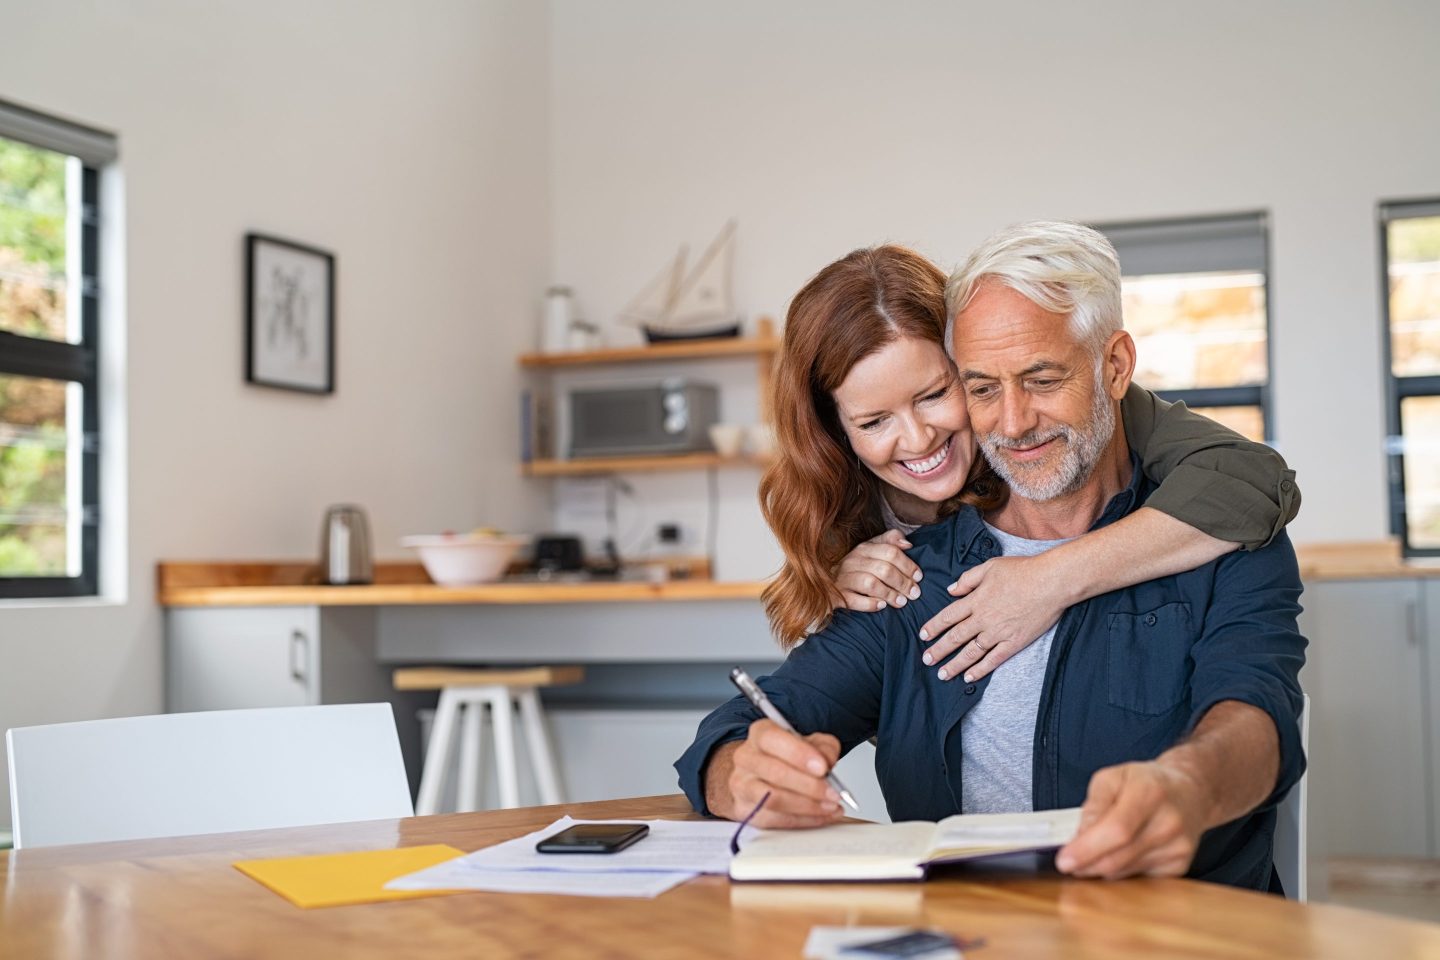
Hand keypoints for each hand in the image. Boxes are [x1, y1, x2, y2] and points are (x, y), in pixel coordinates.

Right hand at [703, 719, 844, 827]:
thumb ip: (824, 748)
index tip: (822, 767)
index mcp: (761, 733)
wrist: (760, 775)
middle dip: (810, 786)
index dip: (798, 754)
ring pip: (773, 799)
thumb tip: (828, 762)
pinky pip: (774, 820)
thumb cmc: (786, 757)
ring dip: (808, 806)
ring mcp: (742, 785)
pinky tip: (820, 816)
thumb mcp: (810, 743)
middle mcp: (746, 758)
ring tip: (830, 806)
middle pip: (775, 772)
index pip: (773, 739)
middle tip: (833, 793)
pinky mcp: (745, 810)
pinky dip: (803, 820)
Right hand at [835, 529, 922, 611]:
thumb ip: (890, 542)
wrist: (825, 584)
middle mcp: (852, 561)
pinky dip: (870, 604)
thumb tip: (908, 544)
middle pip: (884, 568)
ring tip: (902, 602)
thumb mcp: (871, 550)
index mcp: (863, 549)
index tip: (919, 577)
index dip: (908, 564)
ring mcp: (843, 578)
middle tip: (914, 594)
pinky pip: (854, 600)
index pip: (891, 551)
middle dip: (903, 582)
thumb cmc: (856, 569)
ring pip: (870, 583)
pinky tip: (881, 606)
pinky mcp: (836, 596)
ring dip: (890, 594)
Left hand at [917, 554, 1067, 680]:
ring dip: (955, 664)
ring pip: (971, 652)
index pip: (948, 616)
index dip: (933, 627)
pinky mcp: (1014, 642)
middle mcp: (983, 618)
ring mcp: (998, 632)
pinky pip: (993, 659)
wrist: (1051, 582)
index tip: (923, 636)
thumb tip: (951, 590)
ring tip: (942, 674)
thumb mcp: (990, 566)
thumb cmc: (1022, 570)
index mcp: (976, 600)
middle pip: (955, 637)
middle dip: (939, 650)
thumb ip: (968, 579)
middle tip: (926, 660)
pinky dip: (980, 669)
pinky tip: (969, 677)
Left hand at [1054, 761, 1209, 879]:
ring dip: (1100, 867)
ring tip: (1092, 853)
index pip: (1116, 830)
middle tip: (1068, 863)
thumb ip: (1093, 806)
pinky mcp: (1180, 865)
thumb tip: (1079, 838)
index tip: (1064, 861)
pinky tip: (1118, 855)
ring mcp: (1179, 847)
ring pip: (1125, 872)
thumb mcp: (1111, 778)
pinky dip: (1120, 871)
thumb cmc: (1145, 782)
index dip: (1087, 849)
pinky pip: (1138, 878)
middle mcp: (1169, 822)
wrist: (1189, 793)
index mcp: (1150, 792)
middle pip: (1119, 857)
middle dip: (1086, 864)